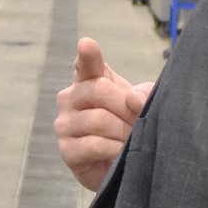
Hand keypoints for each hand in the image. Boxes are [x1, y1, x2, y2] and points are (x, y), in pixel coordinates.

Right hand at [54, 37, 155, 190]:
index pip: (86, 64)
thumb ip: (143, 94)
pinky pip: (92, 145)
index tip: (87, 44)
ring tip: (133, 140)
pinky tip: (120, 153)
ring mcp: (64, 124)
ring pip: (97, 120)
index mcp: (88, 80)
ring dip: (123, 131)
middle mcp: (70, 98)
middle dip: (125, 107)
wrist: (119, 163)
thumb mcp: (142, 104)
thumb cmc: (127, 125)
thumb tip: (134, 99)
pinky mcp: (66, 150)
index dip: (88, 55)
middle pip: (98, 90)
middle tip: (139, 122)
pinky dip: (113, 149)